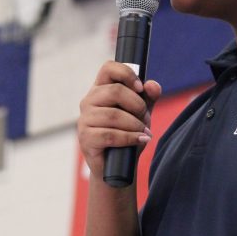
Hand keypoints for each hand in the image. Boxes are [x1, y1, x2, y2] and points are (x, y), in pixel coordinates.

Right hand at [77, 60, 162, 177]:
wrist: (118, 167)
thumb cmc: (127, 135)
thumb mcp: (141, 114)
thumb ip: (148, 98)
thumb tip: (152, 85)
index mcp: (100, 89)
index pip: (108, 68)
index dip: (126, 74)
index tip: (140, 87)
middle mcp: (88, 101)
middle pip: (115, 91)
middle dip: (137, 105)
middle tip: (146, 118)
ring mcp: (84, 120)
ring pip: (114, 115)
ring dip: (135, 125)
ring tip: (145, 133)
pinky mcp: (85, 138)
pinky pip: (110, 134)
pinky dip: (129, 138)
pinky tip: (140, 140)